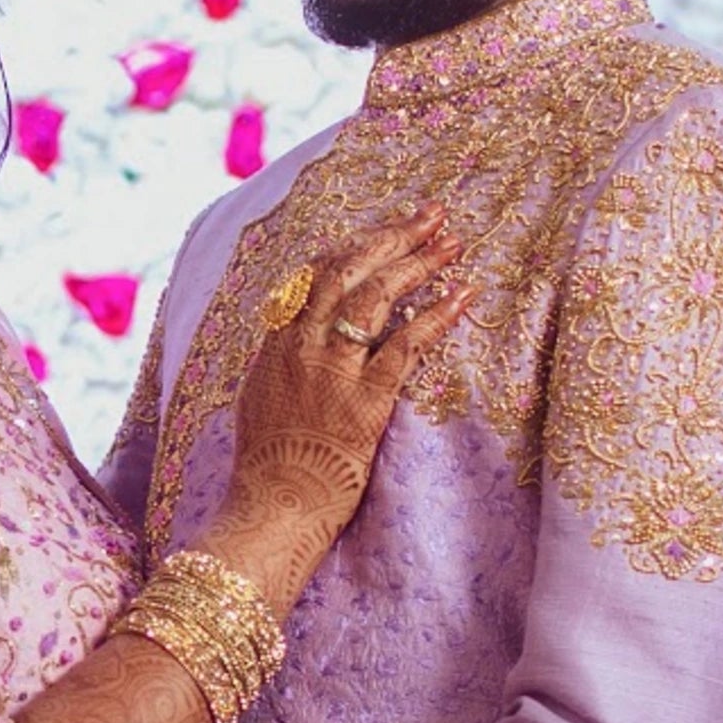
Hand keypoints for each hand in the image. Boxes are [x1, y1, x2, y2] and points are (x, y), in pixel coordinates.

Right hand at [227, 209, 470, 548]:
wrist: (272, 507)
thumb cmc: (268, 467)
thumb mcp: (259, 401)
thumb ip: (280, 364)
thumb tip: (295, 342)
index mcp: (276, 343)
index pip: (314, 274)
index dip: (354, 246)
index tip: (384, 232)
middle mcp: (302, 345)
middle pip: (347, 268)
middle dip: (392, 235)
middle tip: (430, 215)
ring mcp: (332, 369)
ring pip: (377, 294)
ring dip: (418, 262)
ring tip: (451, 243)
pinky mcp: (365, 398)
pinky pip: (406, 343)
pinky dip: (437, 314)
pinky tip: (463, 295)